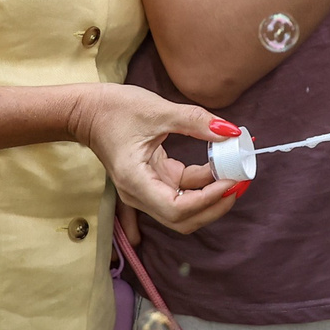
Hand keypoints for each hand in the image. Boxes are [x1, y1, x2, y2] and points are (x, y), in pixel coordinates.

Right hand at [69, 83, 243, 240]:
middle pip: (184, 219)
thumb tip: (229, 132)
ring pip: (186, 209)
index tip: (231, 180)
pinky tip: (221, 166)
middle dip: (216, 204)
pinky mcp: (153, 181)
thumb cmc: (114, 109)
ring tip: (236, 173)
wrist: (87, 111)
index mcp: (136, 182)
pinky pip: (183, 191)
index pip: (178, 209)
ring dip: (213, 196)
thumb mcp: (157, 109)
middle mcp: (140, 194)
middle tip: (241, 181)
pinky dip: (204, 183)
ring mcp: (147, 190)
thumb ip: (195, 121)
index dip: (208, 200)